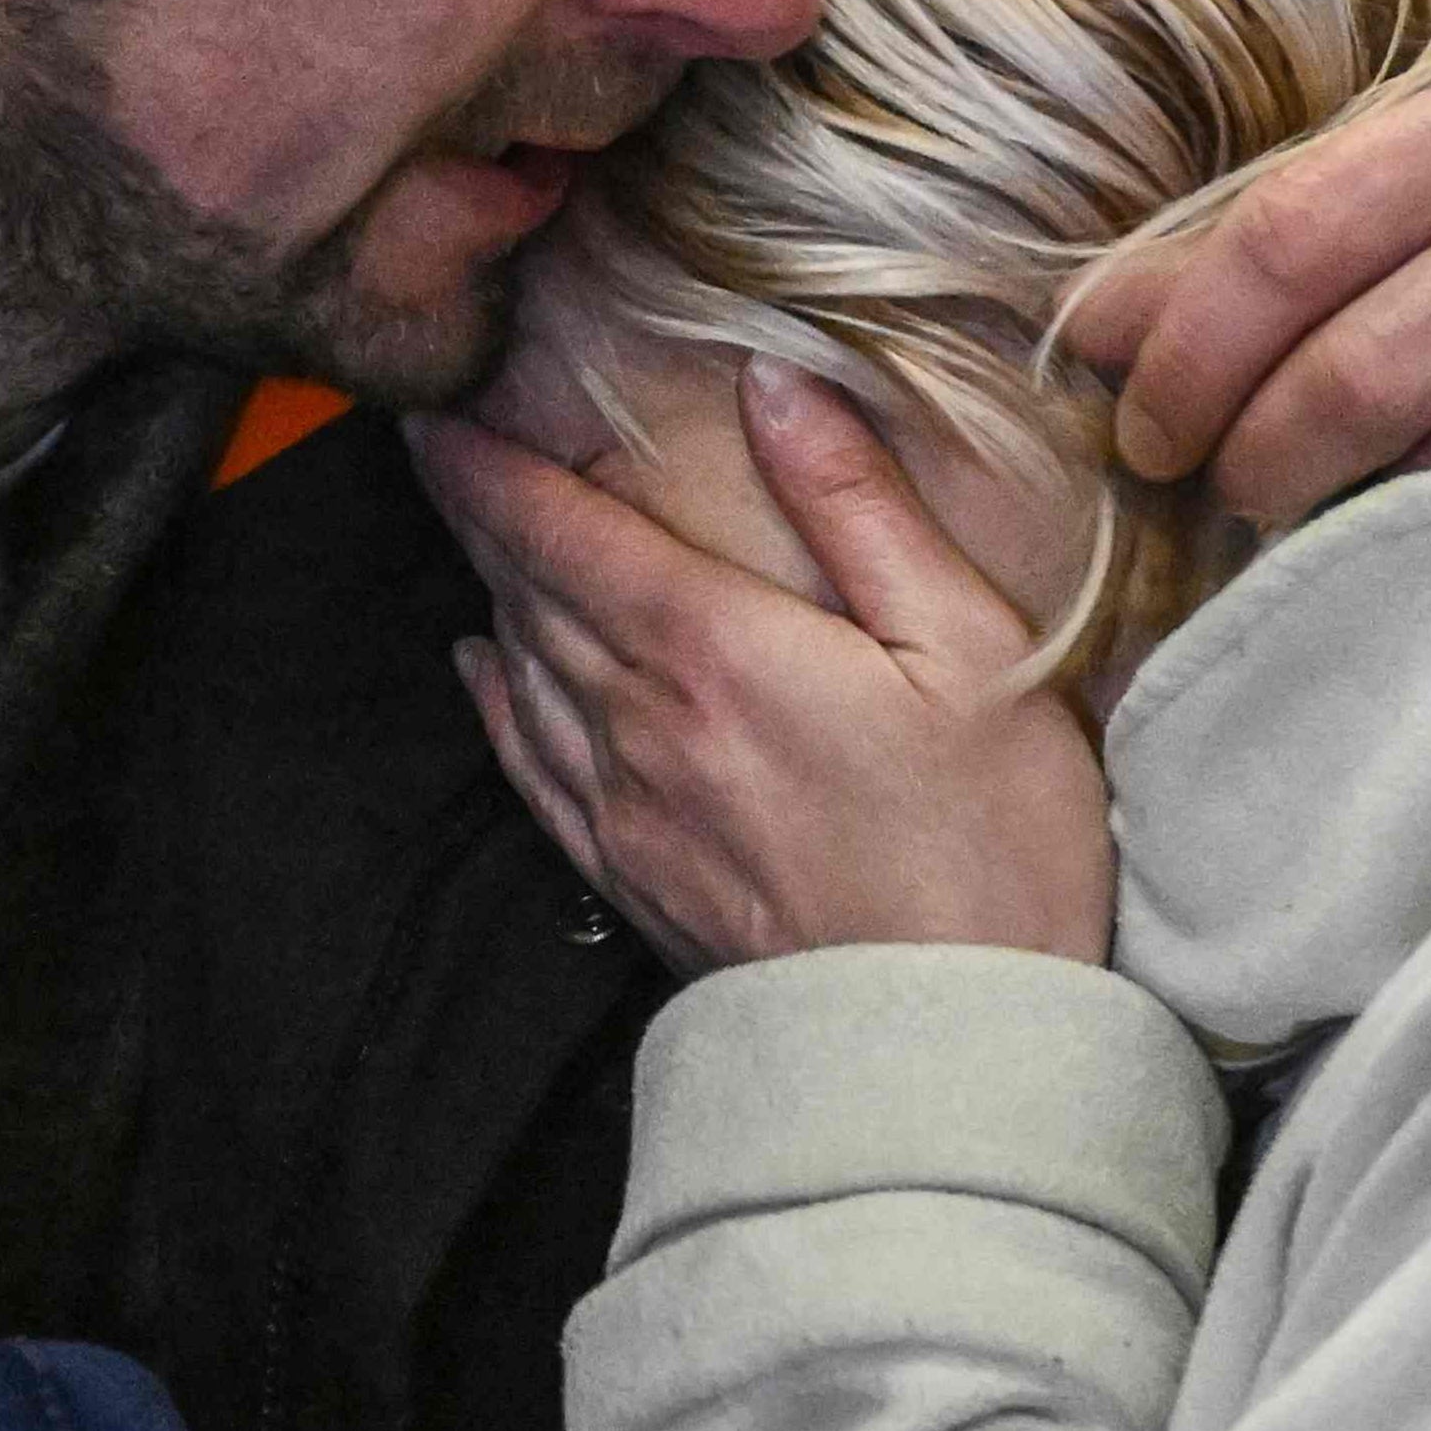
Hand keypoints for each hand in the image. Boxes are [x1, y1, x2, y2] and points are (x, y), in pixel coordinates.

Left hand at [417, 372, 1110, 968]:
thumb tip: (778, 383)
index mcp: (714, 649)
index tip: (438, 414)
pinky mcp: (636, 884)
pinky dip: (498, 707)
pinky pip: (533, 772)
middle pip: (526, 596)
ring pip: (522, 676)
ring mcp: (628, 813)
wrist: (950, 1047)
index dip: (489, 469)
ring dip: (491, 597)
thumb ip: (861, 506)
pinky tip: (486, 675)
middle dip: (479, 515)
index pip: (561, 534)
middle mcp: (642, 725)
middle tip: (445, 451)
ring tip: (474, 538)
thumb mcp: (968, 646)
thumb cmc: (991, 845)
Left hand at [1064, 51, 1430, 560]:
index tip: (1148, 438)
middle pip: (1367, 378)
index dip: (1186, 363)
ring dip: (1397, 533)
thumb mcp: (1422, 200)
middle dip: (1267, 467)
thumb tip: (1087, 335)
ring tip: (1367, 532)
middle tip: (1244, 502)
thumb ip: (1263, 257)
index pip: (1286, 243)